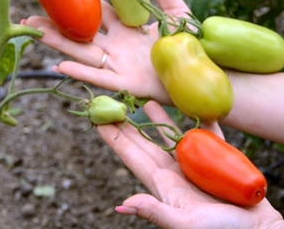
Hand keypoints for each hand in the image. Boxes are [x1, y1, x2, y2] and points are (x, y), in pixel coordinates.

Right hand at [21, 0, 188, 103]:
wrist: (204, 75)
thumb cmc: (191, 46)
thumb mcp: (177, 13)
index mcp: (128, 28)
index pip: (98, 13)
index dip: (78, 4)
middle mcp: (118, 46)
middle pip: (81, 35)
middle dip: (56, 26)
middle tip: (31, 16)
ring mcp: (119, 65)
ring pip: (83, 54)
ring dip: (59, 46)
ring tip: (36, 35)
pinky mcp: (125, 84)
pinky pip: (99, 77)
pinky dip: (80, 72)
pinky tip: (59, 65)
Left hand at [97, 101, 283, 228]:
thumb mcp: (185, 224)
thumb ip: (154, 212)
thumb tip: (121, 205)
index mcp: (163, 185)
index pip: (132, 157)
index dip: (115, 140)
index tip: (98, 122)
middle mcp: (175, 172)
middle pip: (147, 142)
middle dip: (130, 125)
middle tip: (115, 104)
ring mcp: (196, 165)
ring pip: (173, 135)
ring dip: (160, 118)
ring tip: (147, 101)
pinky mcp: (219, 160)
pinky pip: (209, 135)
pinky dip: (202, 121)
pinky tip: (195, 107)